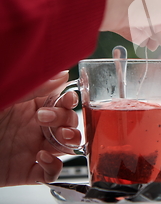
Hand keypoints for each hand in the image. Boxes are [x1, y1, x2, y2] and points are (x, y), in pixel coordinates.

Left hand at [0, 72, 80, 186]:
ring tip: (57, 138)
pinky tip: (41, 158)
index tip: (65, 99)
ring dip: (70, 140)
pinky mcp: (27, 171)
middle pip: (69, 121)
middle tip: (46, 120)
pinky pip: (52, 171)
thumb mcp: (4, 98)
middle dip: (67, 120)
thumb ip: (32, 87)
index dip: (68, 100)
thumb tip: (60, 74)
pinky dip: (53, 166)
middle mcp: (33, 126)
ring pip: (66, 145)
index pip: (61, 100)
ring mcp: (32, 148)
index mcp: (29, 105)